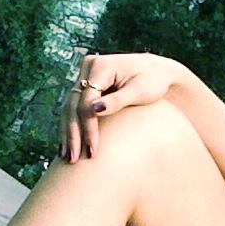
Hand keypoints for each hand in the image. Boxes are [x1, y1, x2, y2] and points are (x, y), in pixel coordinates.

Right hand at [60, 52, 178, 161]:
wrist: (158, 71)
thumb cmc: (153, 81)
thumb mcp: (140, 92)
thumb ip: (117, 100)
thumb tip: (93, 111)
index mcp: (101, 66)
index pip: (86, 101)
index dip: (88, 128)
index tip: (92, 150)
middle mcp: (89, 67)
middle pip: (73, 104)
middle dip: (73, 133)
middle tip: (73, 159)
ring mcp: (85, 75)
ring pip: (69, 107)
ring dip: (67, 132)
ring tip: (66, 157)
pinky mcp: (86, 85)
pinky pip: (74, 107)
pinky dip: (71, 126)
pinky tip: (67, 144)